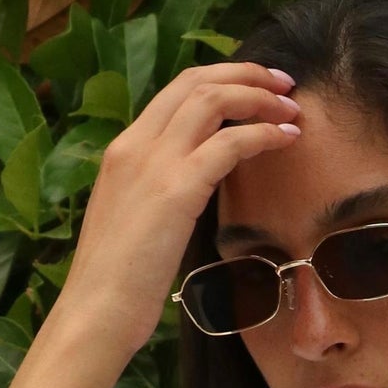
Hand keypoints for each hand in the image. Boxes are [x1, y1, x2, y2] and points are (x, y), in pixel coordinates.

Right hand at [55, 61, 304, 360]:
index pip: (175, 92)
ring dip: (259, 97)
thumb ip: (160, 193)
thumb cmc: (116, 284)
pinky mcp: (176, 189)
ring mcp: (154, 163)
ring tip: (291, 107)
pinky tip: (287, 138)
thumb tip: (194, 189)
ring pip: (213, 100)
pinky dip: (264, 133)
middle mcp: (136, 145)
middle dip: (245, 75)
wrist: (96, 312)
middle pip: (197, 82)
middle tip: (283, 82)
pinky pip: (230, 143)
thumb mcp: (137, 222)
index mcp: (123, 150)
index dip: (220, 80)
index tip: (254, 86)